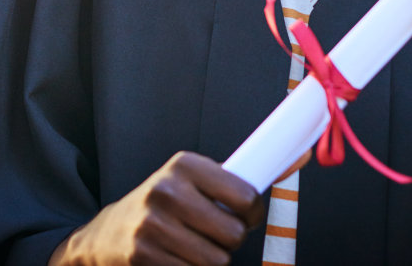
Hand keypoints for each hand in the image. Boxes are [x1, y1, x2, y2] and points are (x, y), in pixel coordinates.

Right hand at [49, 152, 262, 265]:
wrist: (108, 236)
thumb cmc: (164, 206)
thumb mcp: (192, 181)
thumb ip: (239, 177)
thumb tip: (303, 156)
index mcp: (183, 165)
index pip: (245, 196)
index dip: (252, 212)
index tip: (245, 215)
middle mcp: (166, 191)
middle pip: (234, 234)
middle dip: (231, 240)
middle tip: (215, 234)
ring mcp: (153, 225)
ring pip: (218, 261)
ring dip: (212, 259)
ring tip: (193, 246)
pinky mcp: (144, 257)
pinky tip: (176, 258)